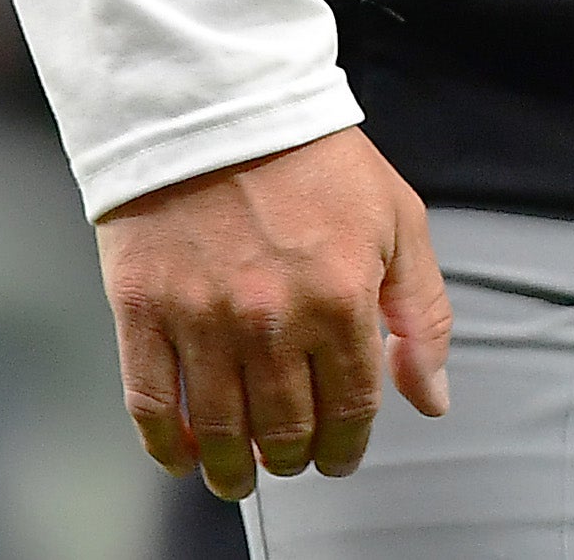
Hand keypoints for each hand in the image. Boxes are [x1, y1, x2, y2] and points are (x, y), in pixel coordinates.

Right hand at [94, 125, 454, 497]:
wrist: (215, 98)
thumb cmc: (311, 155)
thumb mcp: (397, 219)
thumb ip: (423, 314)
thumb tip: (431, 398)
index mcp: (340, 299)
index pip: (351, 411)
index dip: (347, 448)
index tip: (339, 457)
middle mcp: (272, 320)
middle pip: (285, 433)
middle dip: (294, 458)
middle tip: (290, 458)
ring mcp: (201, 319)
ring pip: (220, 432)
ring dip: (232, 469)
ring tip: (237, 475)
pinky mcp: (143, 309)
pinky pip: (150, 405)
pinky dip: (165, 445)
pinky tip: (181, 455)